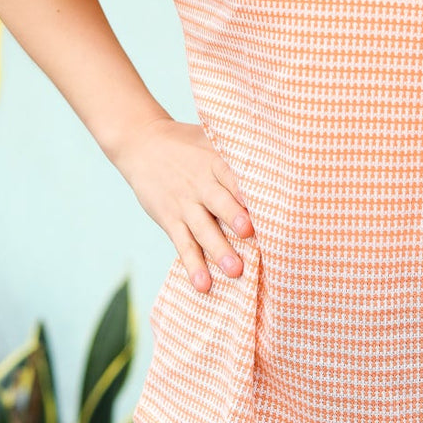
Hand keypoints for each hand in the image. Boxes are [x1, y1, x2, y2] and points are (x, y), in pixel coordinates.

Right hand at [114, 116, 253, 293]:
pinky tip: (203, 284)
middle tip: (249, 233)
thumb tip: (280, 159)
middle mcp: (200, 183)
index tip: (262, 199)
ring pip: (202, 229)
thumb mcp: (210, 139)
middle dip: (234, 218)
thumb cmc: (187, 145)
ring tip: (234, 271)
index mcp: (214, 161)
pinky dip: (193, 265)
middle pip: (219, 202)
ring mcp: (184, 204)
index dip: (245, 187)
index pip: (232, 173)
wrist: (141, 143)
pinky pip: (183, 244)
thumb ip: (237, 152)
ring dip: (218, 249)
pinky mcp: (170, 220)